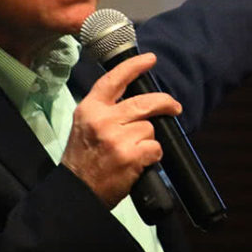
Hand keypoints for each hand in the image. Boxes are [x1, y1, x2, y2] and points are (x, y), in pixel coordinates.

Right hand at [61, 53, 182, 207]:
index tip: (150, 59)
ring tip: (134, 152)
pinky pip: (154, 147)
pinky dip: (152, 156)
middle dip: (164, 102)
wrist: (77, 192)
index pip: (113, 80)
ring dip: (148, 141)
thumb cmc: (83, 160)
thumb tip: (136, 100)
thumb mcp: (85, 125)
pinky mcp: (129, 155)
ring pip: (149, 128)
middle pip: (143, 102)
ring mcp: (116, 137)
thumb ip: (105, 110)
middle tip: (174, 106)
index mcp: (90, 109)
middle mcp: (102, 119)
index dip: (134, 67)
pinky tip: (139, 163)